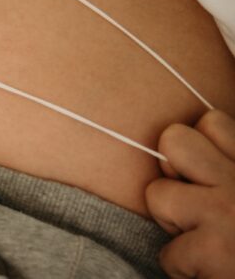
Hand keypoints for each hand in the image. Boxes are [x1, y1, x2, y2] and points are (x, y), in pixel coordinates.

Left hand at [146, 109, 234, 278]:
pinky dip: (185, 270)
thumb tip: (188, 147)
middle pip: (172, 139)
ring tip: (206, 242)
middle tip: (196, 205)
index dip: (201, 148)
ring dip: (174, 223)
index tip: (212, 177)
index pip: (209, 122)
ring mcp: (228, 212)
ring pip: (157, 195)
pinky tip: (214, 273)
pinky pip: (168, 253)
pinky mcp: (213, 250)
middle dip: (172, 170)